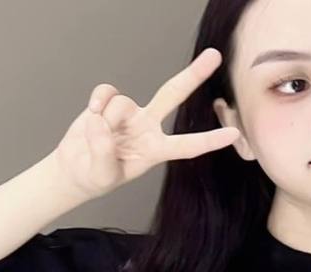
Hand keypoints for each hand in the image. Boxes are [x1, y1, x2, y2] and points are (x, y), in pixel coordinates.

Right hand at [53, 47, 241, 202]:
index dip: (210, 140)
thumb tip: (101, 122)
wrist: (76, 168)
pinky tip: (92, 112)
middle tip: (214, 56)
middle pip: (173, 95)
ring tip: (97, 138)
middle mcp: (147, 127)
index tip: (234, 134)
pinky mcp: (110, 102)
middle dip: (193, 76)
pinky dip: (97, 101)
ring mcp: (130, 113)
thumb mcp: (102, 175)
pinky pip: (107, 92)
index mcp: (155, 151)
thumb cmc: (95, 176)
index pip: (187, 145)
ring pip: (123, 103)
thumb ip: (104, 153)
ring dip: (105, 120)